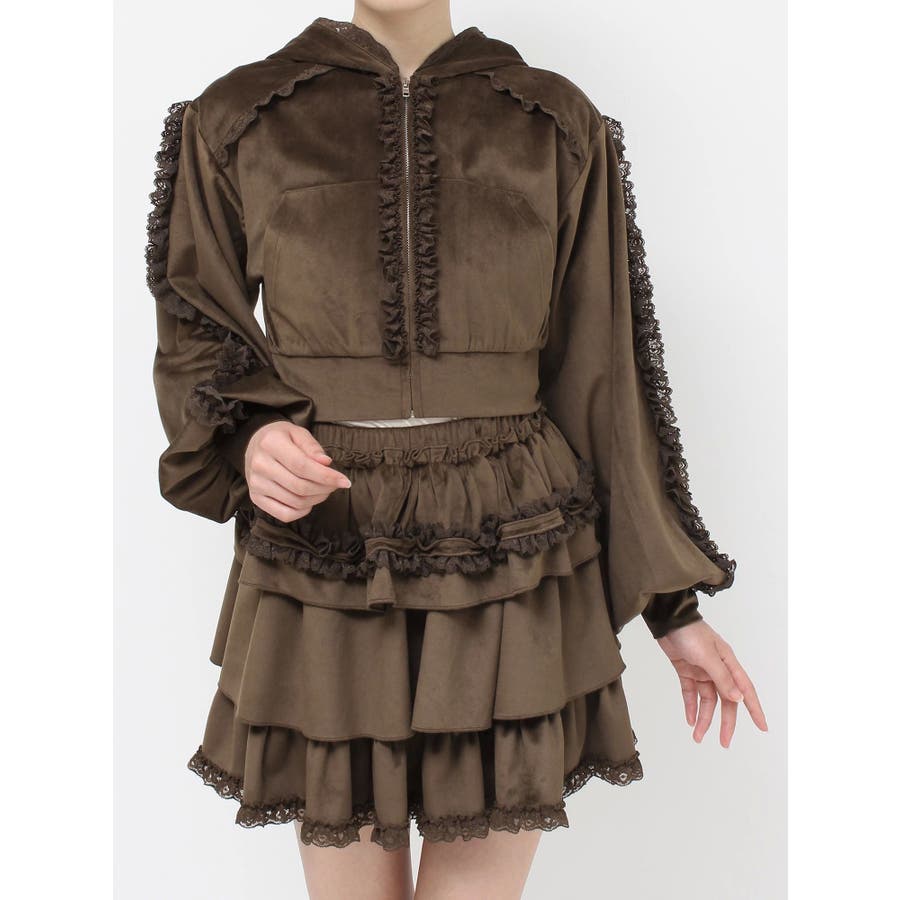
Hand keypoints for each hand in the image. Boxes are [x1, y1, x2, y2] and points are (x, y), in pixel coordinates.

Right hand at [244, 420, 351, 522]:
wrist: (254, 444)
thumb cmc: (282, 438)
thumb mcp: (298, 433)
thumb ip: (313, 447)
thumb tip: (326, 463)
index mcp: (271, 443)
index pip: (303, 466)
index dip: (327, 476)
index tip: (345, 481)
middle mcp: (260, 465)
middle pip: (300, 487)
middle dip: (325, 489)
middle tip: (335, 484)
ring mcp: (256, 484)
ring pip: (295, 502)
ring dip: (316, 499)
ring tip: (324, 490)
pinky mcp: (256, 498)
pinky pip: (284, 514)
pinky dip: (303, 512)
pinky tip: (310, 501)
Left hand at [656, 619, 767, 747]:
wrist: (668, 620)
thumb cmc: (690, 633)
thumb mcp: (708, 656)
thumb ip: (722, 678)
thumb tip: (738, 699)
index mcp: (728, 664)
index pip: (746, 690)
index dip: (755, 709)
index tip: (763, 727)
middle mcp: (718, 669)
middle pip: (726, 700)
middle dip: (725, 722)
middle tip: (724, 742)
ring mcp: (702, 670)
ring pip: (707, 700)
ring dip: (704, 718)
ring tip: (697, 736)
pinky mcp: (687, 671)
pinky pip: (691, 693)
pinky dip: (691, 706)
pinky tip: (689, 719)